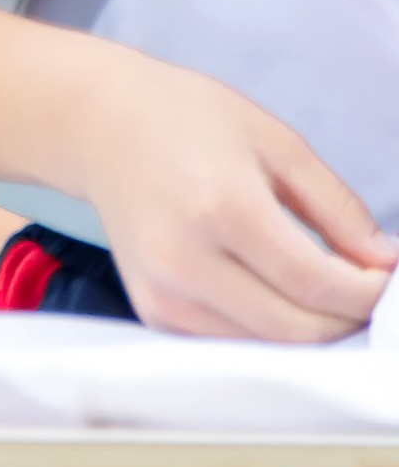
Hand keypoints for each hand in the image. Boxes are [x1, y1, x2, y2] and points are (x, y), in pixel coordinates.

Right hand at [74, 56, 394, 340]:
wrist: (97, 126)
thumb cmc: (186, 121)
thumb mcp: (276, 142)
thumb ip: (336, 206)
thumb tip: (383, 262)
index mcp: (220, 206)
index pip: (315, 282)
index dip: (367, 292)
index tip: (386, 278)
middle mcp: (184, 259)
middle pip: (295, 328)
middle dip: (347, 317)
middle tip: (363, 288)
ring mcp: (162, 291)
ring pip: (267, 346)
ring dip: (310, 329)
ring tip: (322, 290)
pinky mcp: (153, 310)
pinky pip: (232, 343)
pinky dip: (267, 330)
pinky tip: (277, 295)